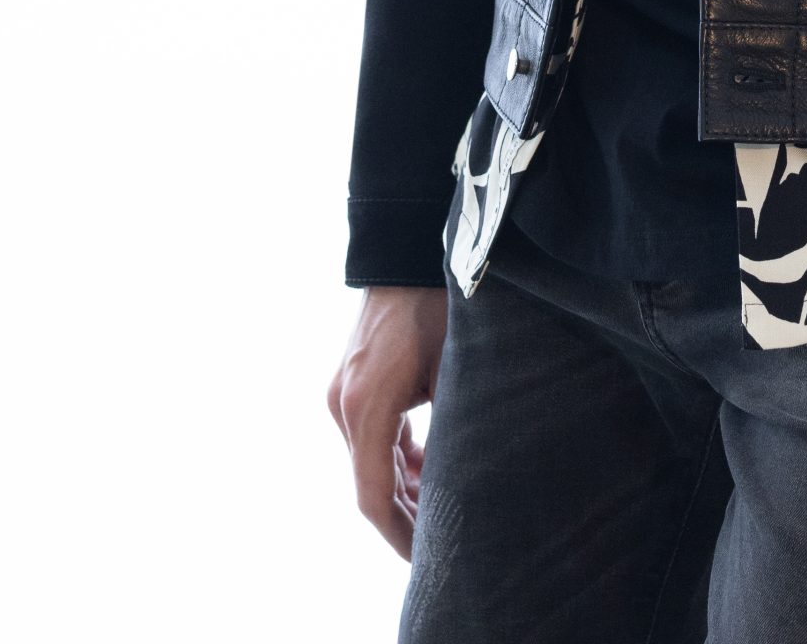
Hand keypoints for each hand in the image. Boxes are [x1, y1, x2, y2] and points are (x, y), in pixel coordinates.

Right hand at [327, 283, 448, 559]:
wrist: (407, 247)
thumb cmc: (441, 303)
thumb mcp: (456, 369)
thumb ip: (453, 430)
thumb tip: (465, 483)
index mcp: (366, 406)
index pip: (374, 497)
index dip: (400, 536)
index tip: (428, 560)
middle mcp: (343, 405)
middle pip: (370, 484)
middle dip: (406, 516)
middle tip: (444, 542)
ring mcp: (342, 393)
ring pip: (370, 462)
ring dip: (403, 487)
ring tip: (442, 506)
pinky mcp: (350, 382)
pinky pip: (371, 436)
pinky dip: (396, 457)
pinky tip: (426, 464)